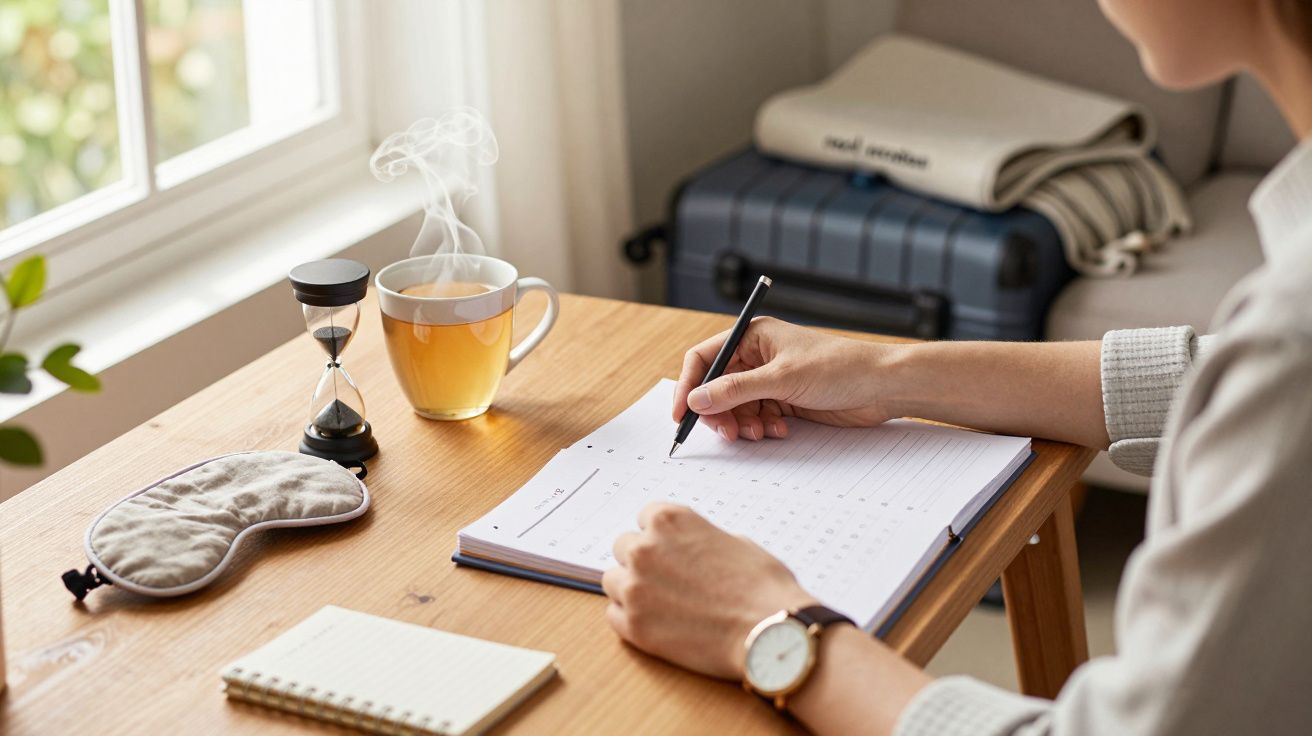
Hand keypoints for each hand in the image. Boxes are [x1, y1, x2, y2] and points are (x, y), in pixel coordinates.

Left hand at [601, 503, 817, 679]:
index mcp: (670, 520)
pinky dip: (631, 618)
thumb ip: (701, 540)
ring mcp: (634, 588)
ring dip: (631, 588)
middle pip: (623, 547)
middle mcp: (644, 548)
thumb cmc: (762, 587)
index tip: (669, 549)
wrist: (769, 632)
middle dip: (642, 560)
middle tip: (666, 579)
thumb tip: (692, 549)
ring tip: (661, 604)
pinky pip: (614, 614)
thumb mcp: (736, 542)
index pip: (644, 517)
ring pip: (613, 581)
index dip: (659, 535)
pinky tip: (657, 623)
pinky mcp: (633, 626)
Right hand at [673, 317, 908, 440]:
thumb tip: (696, 399)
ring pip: (736, 407)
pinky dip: (761, 427)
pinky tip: (779, 430)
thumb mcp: (782, 379)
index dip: (689, 385)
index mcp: (752, 336)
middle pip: (716, 387)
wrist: (882, 386)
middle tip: (729, 433)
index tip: (682, 414)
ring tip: (760, 432)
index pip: (704, 358)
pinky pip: (756, 417)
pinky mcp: (784, 401)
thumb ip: (735, 390)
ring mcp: (770, 380)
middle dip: (719, 412)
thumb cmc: (839, 367)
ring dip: (742, 423)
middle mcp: (757, 356)